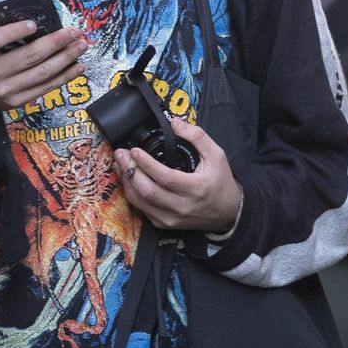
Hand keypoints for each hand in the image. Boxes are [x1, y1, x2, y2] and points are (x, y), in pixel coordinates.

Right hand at [0, 14, 88, 125]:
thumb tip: (0, 11)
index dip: (15, 31)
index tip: (34, 24)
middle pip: (28, 57)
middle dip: (55, 42)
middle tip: (73, 31)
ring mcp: (6, 90)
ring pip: (42, 73)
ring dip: (65, 58)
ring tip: (81, 45)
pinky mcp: (18, 101)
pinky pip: (45, 87)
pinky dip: (64, 76)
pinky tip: (77, 66)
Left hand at [113, 116, 242, 233]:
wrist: (227, 213)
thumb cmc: (220, 182)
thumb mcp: (217, 155)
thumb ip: (197, 137)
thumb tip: (175, 123)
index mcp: (195, 189)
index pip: (166, 178)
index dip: (147, 164)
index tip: (134, 150)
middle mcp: (182, 207)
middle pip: (147, 191)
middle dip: (129, 171)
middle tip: (120, 154)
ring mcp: (171, 218)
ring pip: (140, 201)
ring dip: (126, 181)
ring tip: (120, 163)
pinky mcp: (164, 223)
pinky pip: (141, 208)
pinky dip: (131, 192)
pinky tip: (128, 177)